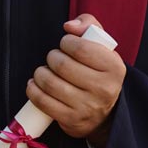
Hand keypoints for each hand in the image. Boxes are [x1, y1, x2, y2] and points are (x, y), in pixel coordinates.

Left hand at [27, 14, 126, 146]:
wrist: (104, 112)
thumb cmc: (98, 72)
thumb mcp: (102, 47)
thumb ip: (88, 26)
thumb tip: (69, 26)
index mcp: (115, 68)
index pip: (81, 48)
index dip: (66, 42)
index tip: (66, 44)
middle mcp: (104, 89)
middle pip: (62, 65)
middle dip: (52, 57)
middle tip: (55, 59)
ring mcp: (87, 107)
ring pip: (49, 82)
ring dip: (40, 73)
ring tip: (45, 72)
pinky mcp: (71, 120)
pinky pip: (42, 101)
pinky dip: (33, 89)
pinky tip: (36, 84)